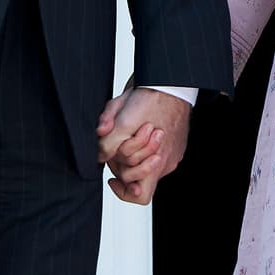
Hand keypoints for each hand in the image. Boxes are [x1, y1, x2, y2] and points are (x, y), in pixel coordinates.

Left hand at [96, 87, 190, 205]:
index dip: (123, 191)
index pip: (139, 195)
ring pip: (144, 162)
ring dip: (132, 150)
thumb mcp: (121, 118)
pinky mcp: (174, 144)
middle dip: (123, 163)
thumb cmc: (150, 97)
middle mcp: (165, 161)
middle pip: (137, 176)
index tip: (112, 178)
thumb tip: (99, 157)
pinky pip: (154, 152)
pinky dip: (143, 144)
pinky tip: (141, 126)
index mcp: (156, 161)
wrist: (169, 80)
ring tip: (131, 131)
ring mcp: (171, 152)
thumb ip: (108, 142)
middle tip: (118, 146)